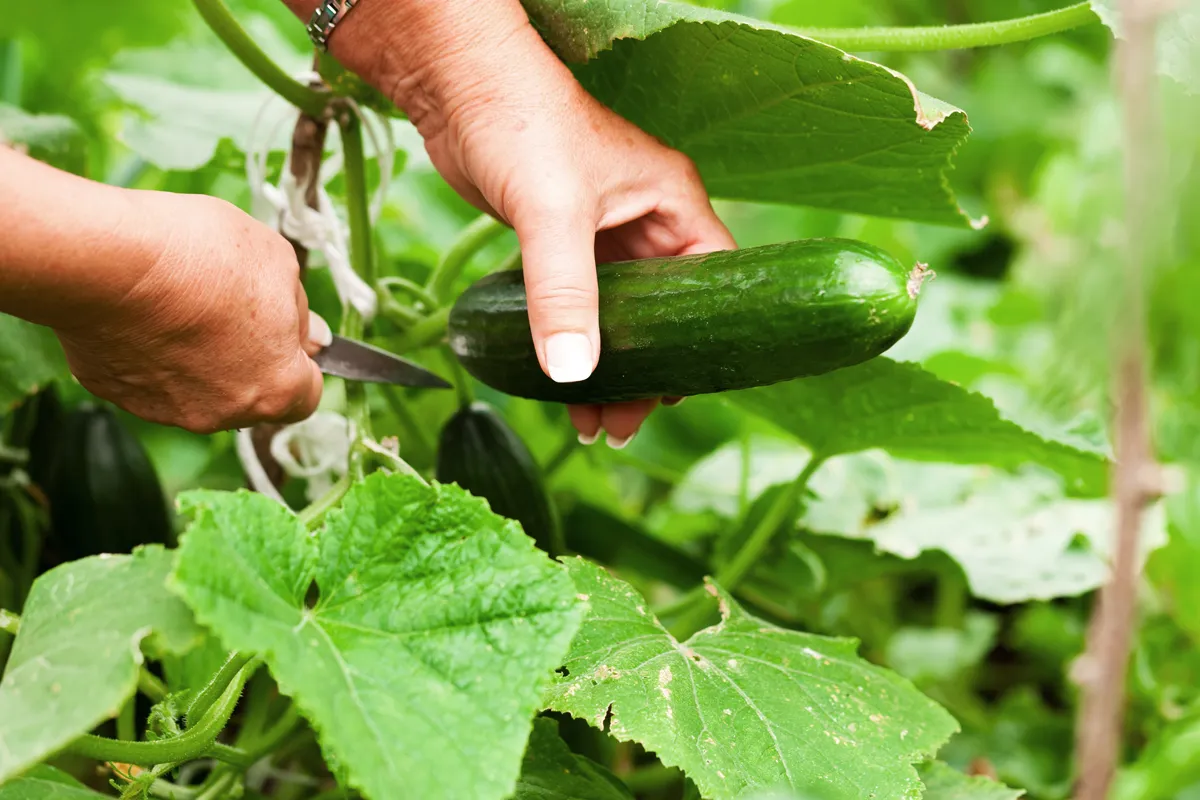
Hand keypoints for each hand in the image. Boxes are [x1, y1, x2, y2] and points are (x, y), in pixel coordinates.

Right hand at [53, 192, 326, 434]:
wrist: (109, 259)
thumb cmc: (205, 258)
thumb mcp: (279, 263)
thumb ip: (299, 312)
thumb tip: (310, 338)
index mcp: (276, 389)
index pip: (305, 395)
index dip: (298, 361)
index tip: (286, 331)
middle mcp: (224, 414)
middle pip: (249, 394)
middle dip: (248, 358)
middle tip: (229, 306)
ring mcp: (166, 410)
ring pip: (197, 389)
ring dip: (197, 357)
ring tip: (180, 303)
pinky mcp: (116, 395)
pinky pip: (145, 376)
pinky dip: (149, 352)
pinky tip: (141, 311)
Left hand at [422, 75, 735, 445]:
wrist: (456, 86)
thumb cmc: (521, 123)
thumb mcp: (552, 214)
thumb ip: (565, 293)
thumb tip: (575, 373)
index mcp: (671, 205)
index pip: (712, 284)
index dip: (700, 343)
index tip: (673, 394)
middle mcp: (646, 221)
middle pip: (662, 313)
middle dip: (643, 371)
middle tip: (621, 426)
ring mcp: (603, 232)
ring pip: (617, 316)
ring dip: (605, 367)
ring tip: (589, 423)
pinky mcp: (560, 239)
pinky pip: (576, 303)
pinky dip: (571, 341)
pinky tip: (559, 383)